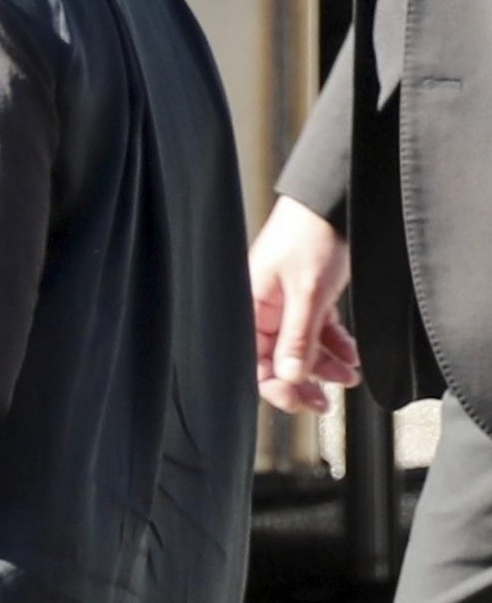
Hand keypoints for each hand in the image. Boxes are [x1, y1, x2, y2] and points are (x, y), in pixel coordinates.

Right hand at [249, 195, 360, 413]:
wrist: (334, 199)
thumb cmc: (310, 235)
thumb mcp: (307, 294)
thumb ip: (296, 338)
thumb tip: (288, 377)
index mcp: (251, 307)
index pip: (254, 361)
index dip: (276, 386)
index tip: (302, 401)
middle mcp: (264, 308)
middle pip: (277, 359)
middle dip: (302, 382)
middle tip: (324, 403)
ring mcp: (286, 302)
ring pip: (301, 347)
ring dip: (324, 365)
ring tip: (348, 375)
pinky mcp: (307, 294)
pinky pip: (316, 330)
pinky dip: (334, 344)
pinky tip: (351, 354)